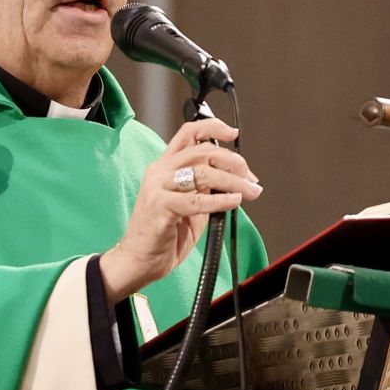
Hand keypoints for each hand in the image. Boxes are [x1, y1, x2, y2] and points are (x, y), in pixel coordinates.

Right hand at [98, 117, 262, 301]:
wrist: (140, 260)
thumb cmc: (164, 234)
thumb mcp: (190, 204)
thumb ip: (207, 187)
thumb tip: (237, 180)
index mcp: (165, 166)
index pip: (188, 133)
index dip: (213, 128)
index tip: (233, 134)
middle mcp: (160, 171)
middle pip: (202, 151)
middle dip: (233, 162)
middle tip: (250, 178)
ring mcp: (157, 187)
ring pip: (202, 172)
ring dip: (232, 181)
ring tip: (249, 191)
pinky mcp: (160, 206)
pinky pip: (196, 200)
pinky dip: (220, 200)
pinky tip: (234, 201)